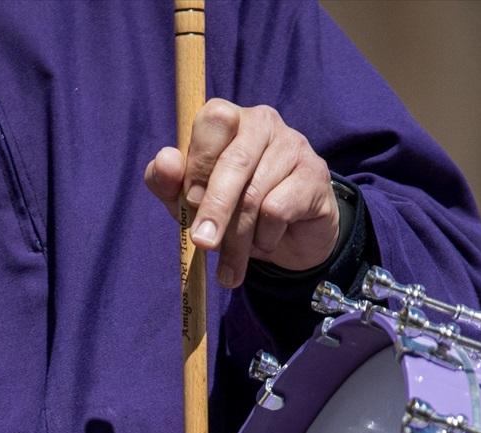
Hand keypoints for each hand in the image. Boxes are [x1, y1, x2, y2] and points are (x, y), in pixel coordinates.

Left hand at [143, 99, 339, 290]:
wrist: (287, 238)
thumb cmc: (232, 210)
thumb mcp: (190, 201)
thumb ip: (168, 182)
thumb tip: (166, 161)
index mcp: (229, 119)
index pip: (212, 120)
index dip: (198, 163)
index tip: (188, 202)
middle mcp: (262, 122)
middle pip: (236, 160)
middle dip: (215, 208)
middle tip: (203, 244)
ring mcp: (293, 145)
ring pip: (255, 194)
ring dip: (238, 238)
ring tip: (231, 264)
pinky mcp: (315, 174)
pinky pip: (278, 210)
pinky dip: (265, 237)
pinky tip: (265, 243)